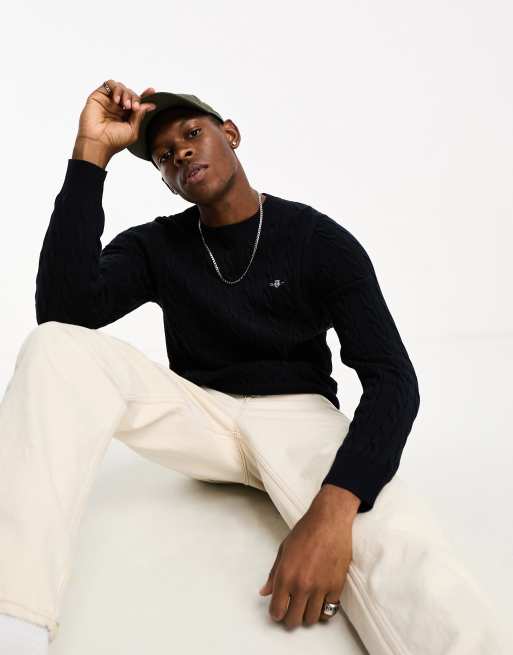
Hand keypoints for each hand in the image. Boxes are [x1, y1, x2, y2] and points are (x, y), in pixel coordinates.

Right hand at [75, 80, 157, 158]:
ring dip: (126, 93)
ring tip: (125, 105)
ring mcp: (108, 101)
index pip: (136, 102)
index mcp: (126, 116)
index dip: (144, 96)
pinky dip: (116, 88)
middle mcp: (117, 108)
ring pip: (121, 87)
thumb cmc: (113, 141)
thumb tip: (149, 105)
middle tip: (134, 107)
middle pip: (130, 93)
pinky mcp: (98, 96)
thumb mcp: (133, 130)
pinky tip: (117, 100)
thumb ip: (140, 116)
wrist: (97, 142)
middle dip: (135, 98)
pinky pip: (109, 83)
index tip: (152, 91)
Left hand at [258, 499, 353, 628]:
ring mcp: (320, 587)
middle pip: (294, 620)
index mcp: (285, 575)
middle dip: (290, 619)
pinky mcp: (336, 587)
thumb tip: (265, 592)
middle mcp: (301, 585)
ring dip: (307, 616)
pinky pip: (329, 611)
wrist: (329, 521)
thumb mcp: (283, 550)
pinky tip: (320, 601)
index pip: (277, 610)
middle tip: (292, 611)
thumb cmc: (305, 531)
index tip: (278, 612)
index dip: (276, 614)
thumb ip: (273, 574)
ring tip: (306, 606)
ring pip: (312, 619)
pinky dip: (324, 610)